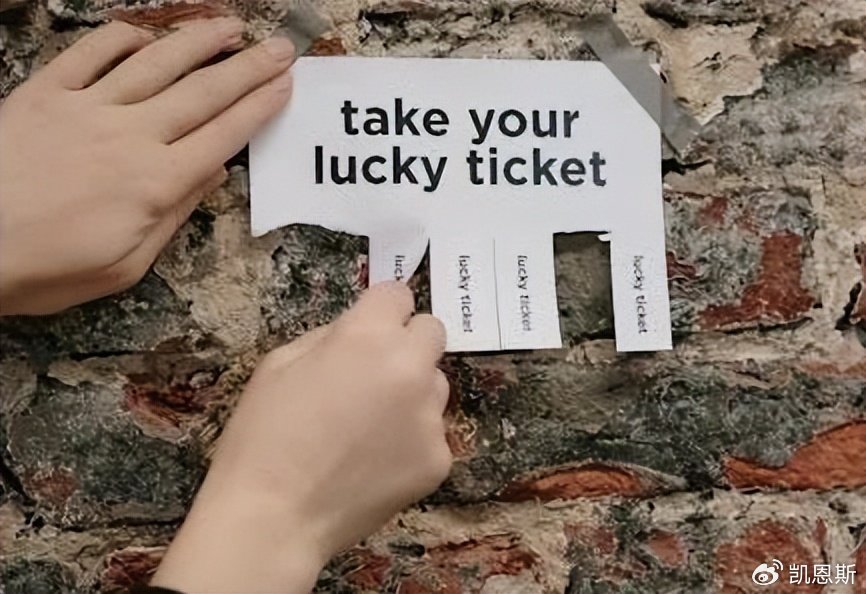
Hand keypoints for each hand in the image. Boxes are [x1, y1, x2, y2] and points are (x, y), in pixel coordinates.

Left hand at [0, 18, 294, 314]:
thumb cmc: (44, 269)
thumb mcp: (124, 266)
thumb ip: (172, 218)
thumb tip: (209, 177)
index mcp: (155, 184)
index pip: (223, 136)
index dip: (259, 108)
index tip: (285, 87)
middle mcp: (129, 136)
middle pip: (202, 94)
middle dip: (248, 69)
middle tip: (280, 49)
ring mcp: (86, 108)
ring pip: (156, 64)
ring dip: (199, 41)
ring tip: (231, 26)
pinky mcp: (44, 93)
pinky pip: (91, 53)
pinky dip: (123, 37)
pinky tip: (146, 34)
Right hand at [151, 282, 452, 593]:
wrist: (274, 517)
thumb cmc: (263, 436)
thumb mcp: (279, 364)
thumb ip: (330, 336)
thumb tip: (358, 331)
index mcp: (368, 336)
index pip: (398, 295)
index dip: (381, 310)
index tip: (370, 328)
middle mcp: (410, 368)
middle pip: (431, 332)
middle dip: (407, 344)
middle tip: (374, 374)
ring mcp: (430, 416)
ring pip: (435, 385)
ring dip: (412, 393)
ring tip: (368, 429)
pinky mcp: (439, 459)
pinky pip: (432, 434)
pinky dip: (410, 442)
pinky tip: (374, 464)